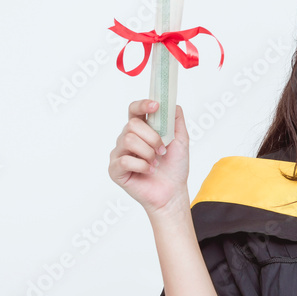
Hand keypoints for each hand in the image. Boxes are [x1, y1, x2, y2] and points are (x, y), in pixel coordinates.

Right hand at [108, 100, 189, 216]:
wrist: (173, 192)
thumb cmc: (174, 167)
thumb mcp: (181, 141)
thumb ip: (176, 121)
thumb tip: (172, 103)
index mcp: (141, 130)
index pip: (134, 110)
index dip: (142, 105)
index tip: (155, 106)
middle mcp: (127, 139)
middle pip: (132, 124)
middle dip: (152, 137)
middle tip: (162, 150)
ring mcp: (119, 154)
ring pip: (128, 140)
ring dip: (148, 153)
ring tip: (155, 162)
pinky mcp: (115, 170)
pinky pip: (125, 160)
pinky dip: (142, 166)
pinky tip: (149, 171)